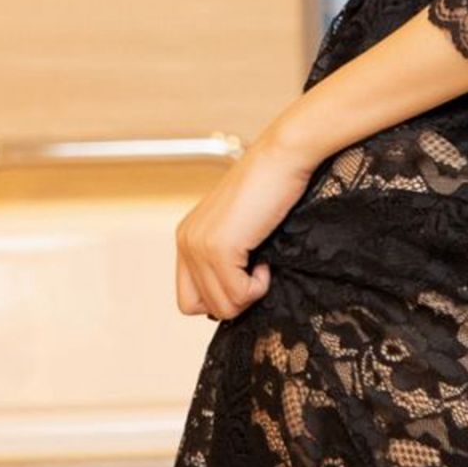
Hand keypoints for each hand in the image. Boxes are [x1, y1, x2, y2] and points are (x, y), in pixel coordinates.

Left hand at [174, 125, 317, 323]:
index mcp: (187, 237)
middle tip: (256, 276)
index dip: (220, 298)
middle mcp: (186, 242)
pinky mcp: (219, 248)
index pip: (189, 298)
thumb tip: (233, 301)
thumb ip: (225, 258)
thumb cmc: (269, 187)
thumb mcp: (238, 228)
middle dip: (235, 300)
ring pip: (222, 306)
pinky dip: (258, 287)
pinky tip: (265, 262)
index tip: (244, 279)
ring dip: (249, 294)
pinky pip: (239, 294)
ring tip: (262, 265)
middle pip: (202, 307)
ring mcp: (199, 246)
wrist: (281, 159)